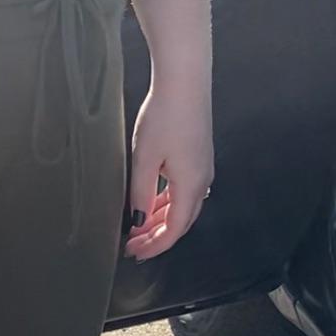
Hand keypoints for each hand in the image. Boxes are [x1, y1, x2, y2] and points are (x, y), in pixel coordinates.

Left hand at [124, 78, 213, 259]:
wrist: (185, 82)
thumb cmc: (164, 117)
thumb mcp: (144, 160)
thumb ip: (141, 194)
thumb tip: (139, 221)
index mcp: (190, 185)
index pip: (174, 229)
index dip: (155, 245)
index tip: (135, 253)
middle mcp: (201, 180)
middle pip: (181, 221)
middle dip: (157, 237)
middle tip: (133, 246)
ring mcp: (202, 168)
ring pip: (181, 206)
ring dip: (160, 220)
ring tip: (137, 228)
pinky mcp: (197, 156)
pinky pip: (182, 190)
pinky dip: (166, 202)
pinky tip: (150, 203)